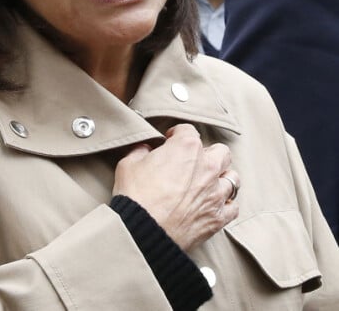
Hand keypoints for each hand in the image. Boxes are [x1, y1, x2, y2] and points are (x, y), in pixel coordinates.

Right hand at [113, 123, 239, 250]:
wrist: (144, 231)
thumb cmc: (135, 194)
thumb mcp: (128, 164)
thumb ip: (140, 151)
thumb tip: (145, 150)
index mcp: (186, 147)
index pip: (188, 131)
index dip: (176, 135)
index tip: (169, 142)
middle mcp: (207, 166)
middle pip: (221, 152)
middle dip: (208, 153)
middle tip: (192, 161)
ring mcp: (216, 193)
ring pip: (233, 178)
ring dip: (221, 178)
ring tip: (208, 182)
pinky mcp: (218, 217)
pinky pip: (233, 207)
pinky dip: (225, 205)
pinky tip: (214, 205)